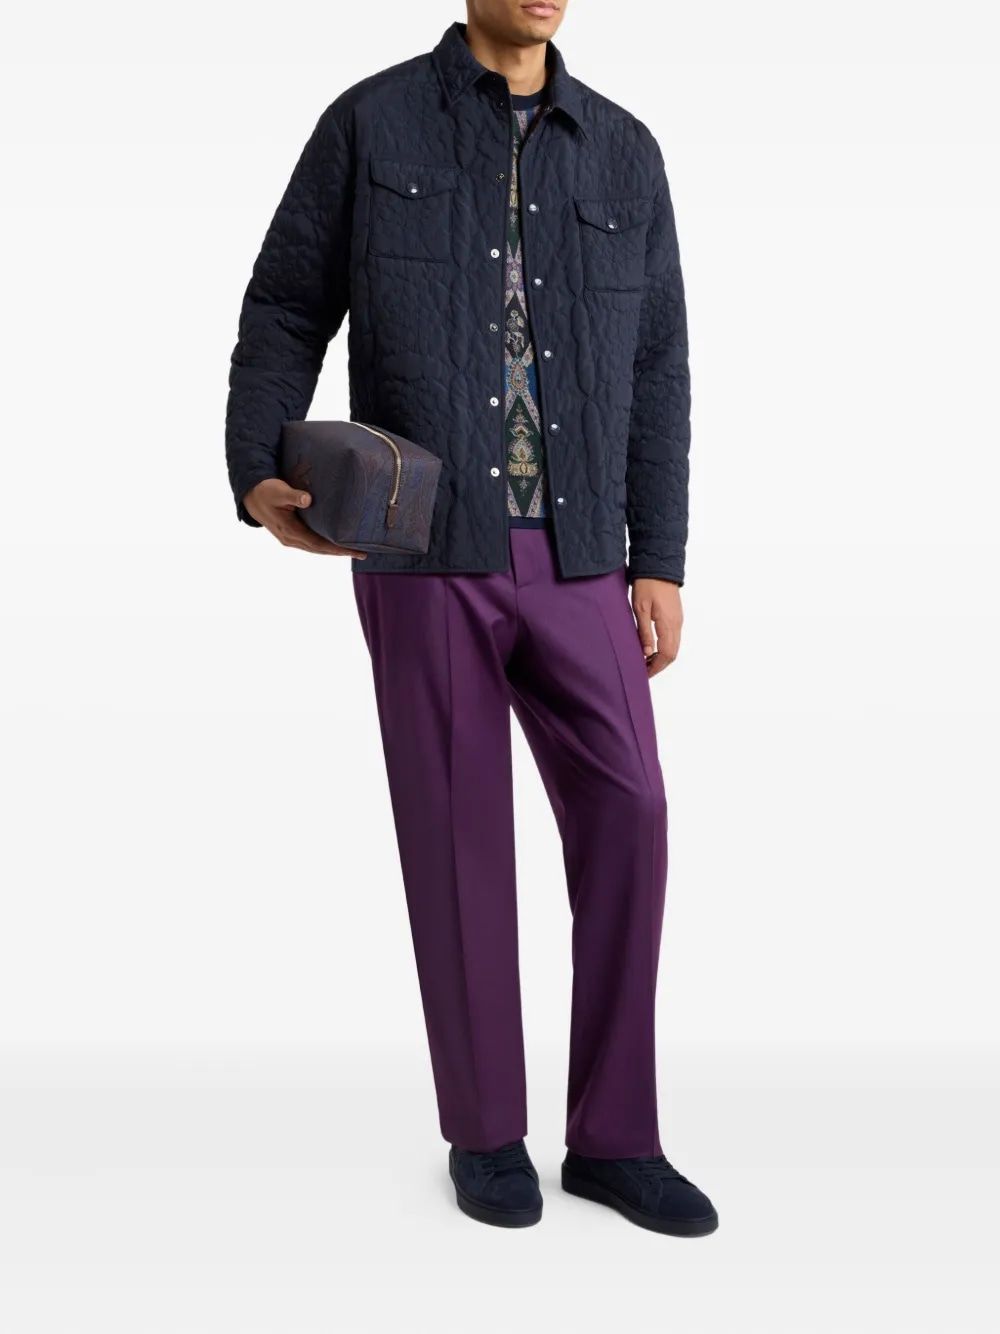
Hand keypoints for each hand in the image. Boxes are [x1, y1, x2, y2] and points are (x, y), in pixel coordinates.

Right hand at [243, 479, 366, 557]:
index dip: (337, 549)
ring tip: (353, 551)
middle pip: (320, 550)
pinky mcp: (292, 535)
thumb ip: (294, 495)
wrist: (251, 497)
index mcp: (290, 531)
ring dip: (334, 551)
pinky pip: (312, 543)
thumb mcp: (279, 491)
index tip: (354, 550)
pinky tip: (336, 542)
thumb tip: (307, 499)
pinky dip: (325, 545)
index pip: (318, 544)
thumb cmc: (266, 491)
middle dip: (341, 552)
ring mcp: (291, 539)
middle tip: (362, 554)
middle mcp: (291, 539)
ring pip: (316, 549)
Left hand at [631, 578, 681, 677]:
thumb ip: (644, 632)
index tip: (644, 673)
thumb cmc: (647, 585)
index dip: (655, 667)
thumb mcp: (640, 608)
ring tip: (645, 661)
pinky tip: (652, 648)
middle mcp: (677, 625)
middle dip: (659, 665)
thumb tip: (646, 653)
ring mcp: (678, 621)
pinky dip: (665, 648)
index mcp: (668, 624)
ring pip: (674, 647)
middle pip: (672, 654)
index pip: (666, 654)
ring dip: (662, 657)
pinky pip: (673, 638)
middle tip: (644, 670)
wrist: (659, 566)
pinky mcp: (676, 616)